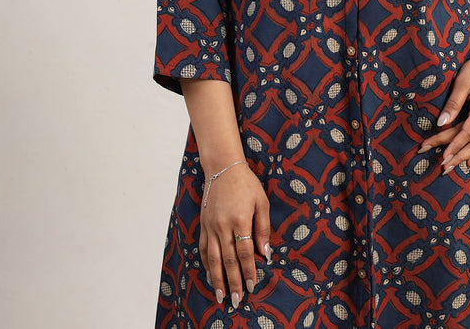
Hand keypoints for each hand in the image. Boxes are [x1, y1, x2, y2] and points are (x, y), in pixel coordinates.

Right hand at [199, 162, 271, 308]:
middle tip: (237, 301)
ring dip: (217, 279)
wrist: (223, 168)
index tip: (253, 286)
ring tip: (220, 296)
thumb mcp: (261, 201)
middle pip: (228, 260)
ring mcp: (211, 226)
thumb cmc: (246, 183)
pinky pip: (204, 249)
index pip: (245, 252)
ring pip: (213, 259)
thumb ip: (264, 228)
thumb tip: (266, 253)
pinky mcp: (203, 224)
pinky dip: (206, 264)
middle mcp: (223, 225)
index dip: (249, 271)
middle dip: (233, 282)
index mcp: (240, 219)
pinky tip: (210, 275)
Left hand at [419, 42, 469, 172]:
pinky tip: (469, 162)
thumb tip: (441, 123)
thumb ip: (453, 103)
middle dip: (454, 154)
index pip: (466, 132)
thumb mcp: (462, 82)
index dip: (453, 145)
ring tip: (450, 168)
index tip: (440, 155)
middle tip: (439, 166)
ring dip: (464, 157)